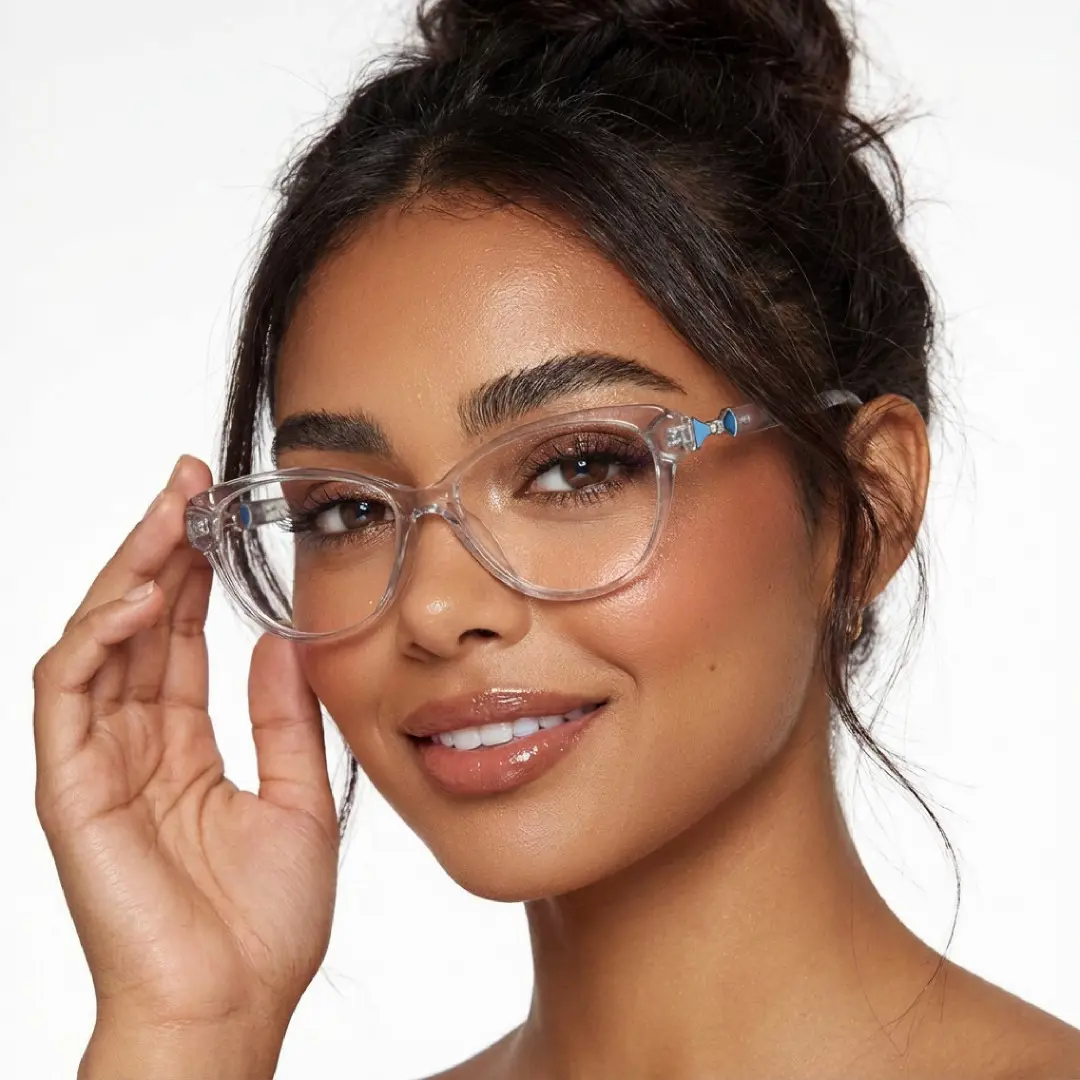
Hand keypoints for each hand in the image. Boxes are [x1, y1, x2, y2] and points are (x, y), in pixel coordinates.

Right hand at [33, 454, 338, 1040]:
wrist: (234, 1007)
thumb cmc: (264, 923)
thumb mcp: (297, 796)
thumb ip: (281, 716)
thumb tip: (276, 638)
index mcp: (182, 749)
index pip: (180, 641)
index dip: (194, 574)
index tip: (216, 513)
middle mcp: (134, 747)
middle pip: (137, 628)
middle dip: (157, 551)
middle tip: (186, 484)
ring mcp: (97, 765)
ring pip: (96, 644)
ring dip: (127, 575)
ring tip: (167, 517)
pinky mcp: (71, 790)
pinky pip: (66, 697)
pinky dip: (94, 642)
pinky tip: (138, 600)